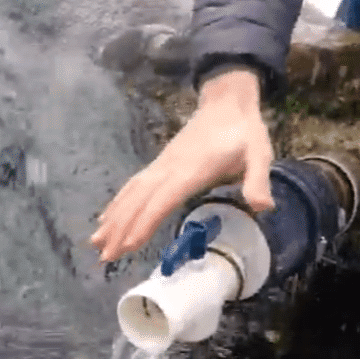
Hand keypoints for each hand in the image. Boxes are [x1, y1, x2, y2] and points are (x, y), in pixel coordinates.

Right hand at [90, 69, 274, 262]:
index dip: (145, 223)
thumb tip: (263, 207)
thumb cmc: (244, 132)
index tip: (128, 245)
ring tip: (96, 243)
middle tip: (105, 257)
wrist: (226, 101)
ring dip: (113, 219)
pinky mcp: (159, 165)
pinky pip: (133, 186)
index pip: (162, 200)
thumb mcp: (260, 154)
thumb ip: (258, 180)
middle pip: (139, 201)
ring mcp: (161, 166)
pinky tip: (106, 218)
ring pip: (131, 194)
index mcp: (191, 170)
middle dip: (121, 229)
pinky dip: (117, 203)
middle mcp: (169, 169)